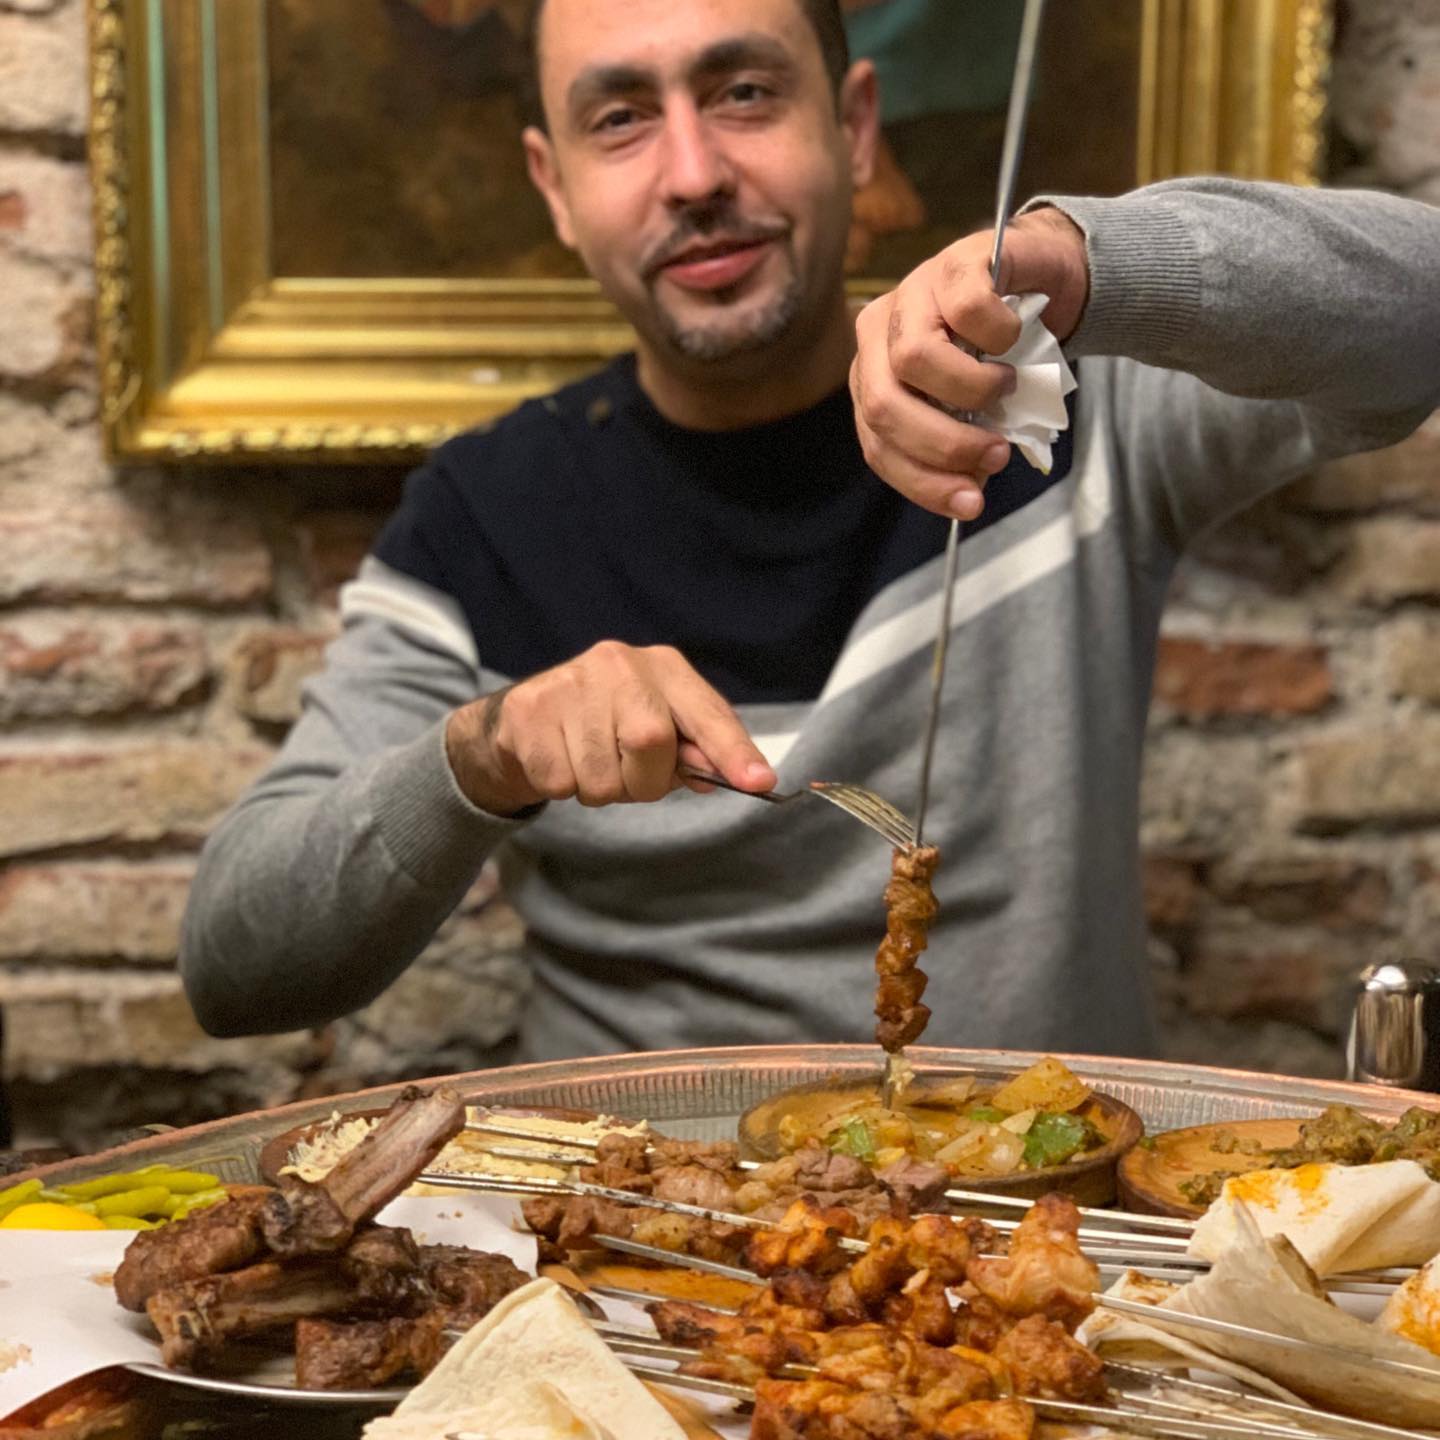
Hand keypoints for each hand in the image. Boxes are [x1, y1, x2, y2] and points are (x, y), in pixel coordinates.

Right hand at [444, 641, 775, 814]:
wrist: (523, 720)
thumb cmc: (606, 726)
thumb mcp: (655, 726)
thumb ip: (696, 752)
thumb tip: (740, 778)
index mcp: (662, 667)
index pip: (706, 712)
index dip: (733, 751)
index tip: (760, 783)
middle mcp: (618, 663)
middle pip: (650, 742)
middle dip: (644, 781)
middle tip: (629, 776)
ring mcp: (569, 683)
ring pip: (601, 774)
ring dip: (600, 790)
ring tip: (589, 765)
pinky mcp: (528, 711)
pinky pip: (560, 782)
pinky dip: (563, 787)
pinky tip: (559, 762)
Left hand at [850, 206, 1088, 519]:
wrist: (1037, 276)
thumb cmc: (998, 351)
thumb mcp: (971, 406)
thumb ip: (959, 442)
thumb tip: (968, 490)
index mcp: (873, 377)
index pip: (877, 444)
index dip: (922, 481)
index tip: (970, 504)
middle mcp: (877, 335)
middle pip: (883, 406)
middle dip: (944, 445)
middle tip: (996, 454)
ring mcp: (910, 293)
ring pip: (914, 359)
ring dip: (971, 390)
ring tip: (1005, 388)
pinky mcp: (952, 263)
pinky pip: (968, 311)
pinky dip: (1000, 336)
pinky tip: (1015, 338)